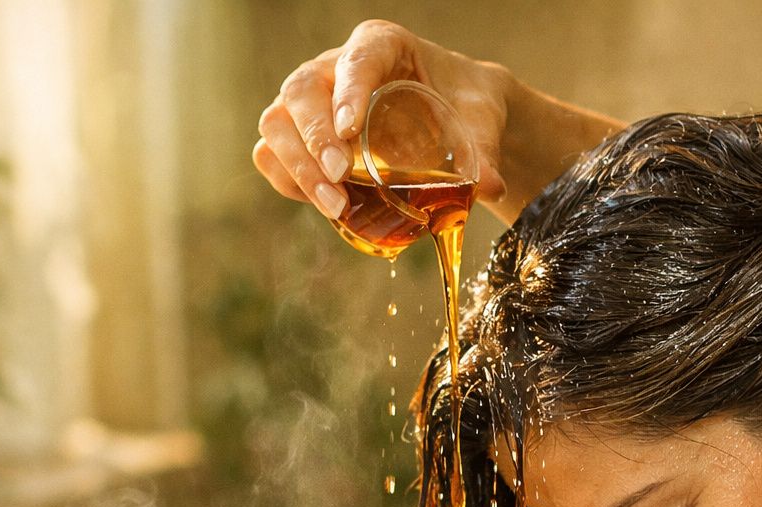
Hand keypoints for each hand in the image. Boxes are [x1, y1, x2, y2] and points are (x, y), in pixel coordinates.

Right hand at [253, 20, 512, 220]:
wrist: (453, 113)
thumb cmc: (462, 103)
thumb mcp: (480, 118)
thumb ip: (484, 148)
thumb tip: (489, 187)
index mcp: (380, 45)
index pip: (355, 60)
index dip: (346, 93)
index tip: (351, 131)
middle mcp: (334, 67)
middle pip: (300, 92)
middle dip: (314, 139)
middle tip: (340, 179)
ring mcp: (311, 101)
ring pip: (277, 123)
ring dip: (298, 167)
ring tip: (335, 205)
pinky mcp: (300, 134)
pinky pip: (273, 153)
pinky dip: (289, 180)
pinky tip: (321, 203)